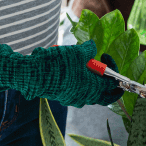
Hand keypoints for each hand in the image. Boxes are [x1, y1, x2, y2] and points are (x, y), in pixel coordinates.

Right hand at [0, 40, 122, 107]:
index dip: (113, 68)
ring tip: (82, 61)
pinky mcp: (62, 95)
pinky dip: (78, 79)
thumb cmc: (58, 64)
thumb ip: (89, 50)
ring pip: (89, 91)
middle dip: (105, 80)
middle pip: (103, 93)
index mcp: (93, 89)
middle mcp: (84, 97)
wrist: (32, 74)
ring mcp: (72, 98)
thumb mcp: (77, 52)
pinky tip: (70, 65)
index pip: (113, 85)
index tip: (105, 55)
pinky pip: (76, 89)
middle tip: (103, 67)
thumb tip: (92, 48)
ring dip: (90, 77)